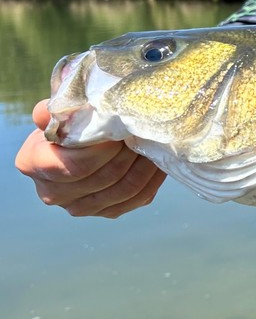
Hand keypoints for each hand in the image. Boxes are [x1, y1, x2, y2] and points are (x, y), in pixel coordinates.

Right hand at [15, 98, 165, 217]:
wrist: (81, 140)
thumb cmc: (71, 118)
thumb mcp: (63, 108)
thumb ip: (60, 107)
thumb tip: (59, 109)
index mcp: (34, 164)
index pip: (74, 165)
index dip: (103, 150)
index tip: (121, 130)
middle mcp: (52, 192)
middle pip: (104, 177)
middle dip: (129, 153)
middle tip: (145, 133)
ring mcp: (79, 207)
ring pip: (125, 189)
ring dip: (146, 165)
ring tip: (155, 144)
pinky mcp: (106, 211)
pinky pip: (137, 199)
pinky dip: (153, 179)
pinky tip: (159, 160)